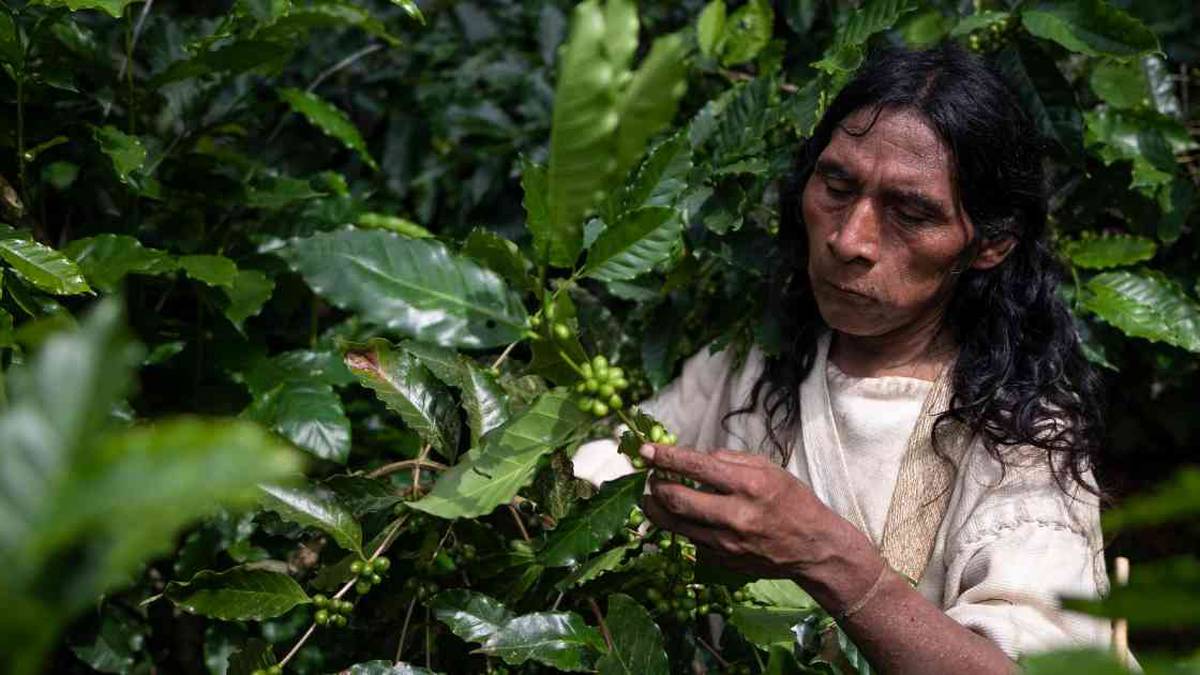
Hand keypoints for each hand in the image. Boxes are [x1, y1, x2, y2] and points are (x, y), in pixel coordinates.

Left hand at [639, 443, 867, 580]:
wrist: (813, 548)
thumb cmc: (792, 501)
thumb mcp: (768, 468)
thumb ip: (729, 459)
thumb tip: (695, 456)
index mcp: (748, 485)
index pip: (695, 466)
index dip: (665, 457)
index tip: (645, 450)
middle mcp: (734, 515)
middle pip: (675, 499)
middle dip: (654, 485)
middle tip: (650, 476)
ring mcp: (726, 542)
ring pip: (674, 524)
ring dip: (656, 507)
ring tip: (653, 495)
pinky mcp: (722, 560)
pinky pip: (689, 539)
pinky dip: (679, 525)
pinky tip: (683, 515)